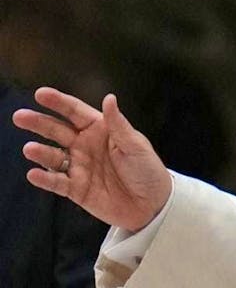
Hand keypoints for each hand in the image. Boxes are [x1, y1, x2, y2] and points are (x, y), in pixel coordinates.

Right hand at [12, 87, 172, 230]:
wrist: (152, 205)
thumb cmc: (147, 170)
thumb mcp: (135, 144)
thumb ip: (118, 124)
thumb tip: (109, 98)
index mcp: (101, 130)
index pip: (76, 112)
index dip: (58, 103)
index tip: (40, 94)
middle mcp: (86, 146)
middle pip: (58, 131)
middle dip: (39, 123)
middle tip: (20, 116)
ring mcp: (79, 167)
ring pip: (54, 157)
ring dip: (41, 152)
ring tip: (30, 148)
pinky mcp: (76, 189)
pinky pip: (57, 183)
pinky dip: (45, 179)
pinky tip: (34, 174)